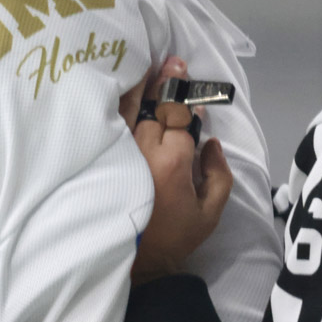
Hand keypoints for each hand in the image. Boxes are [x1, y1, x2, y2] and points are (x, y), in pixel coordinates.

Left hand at [127, 57, 231, 284]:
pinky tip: (118, 84)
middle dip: (165, 83)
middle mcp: (144, 150)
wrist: (131, 261)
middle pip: (155, 107)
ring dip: (140, 85)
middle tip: (172, 60)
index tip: (187, 75)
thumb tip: (210, 142)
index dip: (185, 98)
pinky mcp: (102, 156)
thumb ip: (218, 175)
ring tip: (146, 62)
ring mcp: (119, 151)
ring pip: (130, 109)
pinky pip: (110, 122)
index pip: (180, 117)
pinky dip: (116, 102)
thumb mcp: (209, 214)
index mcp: (173, 162)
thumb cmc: (172, 238)